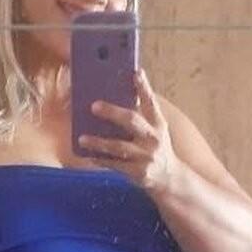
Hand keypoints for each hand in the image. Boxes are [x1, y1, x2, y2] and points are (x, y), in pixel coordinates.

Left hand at [77, 69, 177, 188]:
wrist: (170, 178)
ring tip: (82, 138)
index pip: (151, 101)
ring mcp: (147, 156)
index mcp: (158, 124)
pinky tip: (89, 155)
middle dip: (112, 112)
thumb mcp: (155, 130)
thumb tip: (115, 99)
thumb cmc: (156, 148)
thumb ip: (141, 117)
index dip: (144, 87)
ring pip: (119, 147)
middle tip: (94, 106)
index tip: (136, 72)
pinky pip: (116, 165)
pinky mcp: (139, 172)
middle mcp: (153, 138)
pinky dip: (101, 160)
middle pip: (132, 120)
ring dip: (99, 142)